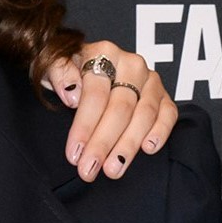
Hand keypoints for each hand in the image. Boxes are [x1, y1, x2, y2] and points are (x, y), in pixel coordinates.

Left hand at [43, 40, 178, 181]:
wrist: (85, 68)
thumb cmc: (69, 71)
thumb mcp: (52, 66)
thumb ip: (58, 73)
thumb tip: (71, 94)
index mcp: (103, 53)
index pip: (96, 94)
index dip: (84, 126)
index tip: (74, 153)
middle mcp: (131, 64)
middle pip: (120, 107)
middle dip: (104, 142)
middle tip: (90, 169)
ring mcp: (151, 80)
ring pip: (144, 114)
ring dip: (128, 145)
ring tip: (113, 169)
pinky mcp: (164, 96)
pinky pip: (168, 114)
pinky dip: (161, 131)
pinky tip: (148, 149)